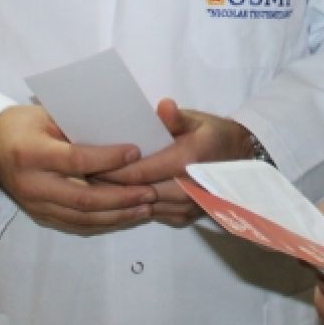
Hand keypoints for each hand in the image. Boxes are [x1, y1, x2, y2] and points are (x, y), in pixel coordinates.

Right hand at [0, 104, 154, 230]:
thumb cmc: (22, 124)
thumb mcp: (46, 116)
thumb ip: (76, 126)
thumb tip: (120, 129)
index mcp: (31, 154)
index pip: (75, 160)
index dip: (107, 158)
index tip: (136, 151)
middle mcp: (33, 185)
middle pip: (83, 199)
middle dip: (121, 197)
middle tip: (150, 191)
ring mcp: (35, 205)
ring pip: (82, 219)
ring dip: (117, 215)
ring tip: (145, 207)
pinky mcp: (40, 216)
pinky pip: (76, 225)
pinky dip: (103, 223)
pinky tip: (125, 216)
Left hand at [95, 98, 260, 225]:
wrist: (243, 162)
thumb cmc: (216, 135)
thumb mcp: (200, 120)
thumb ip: (178, 117)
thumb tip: (163, 107)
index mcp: (187, 161)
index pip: (138, 171)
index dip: (110, 170)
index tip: (86, 163)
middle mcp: (187, 189)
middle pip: (135, 192)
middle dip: (107, 185)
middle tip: (80, 176)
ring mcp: (186, 207)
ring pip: (141, 206)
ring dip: (117, 198)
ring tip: (91, 186)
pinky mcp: (184, 217)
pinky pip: (151, 214)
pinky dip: (132, 205)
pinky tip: (115, 197)